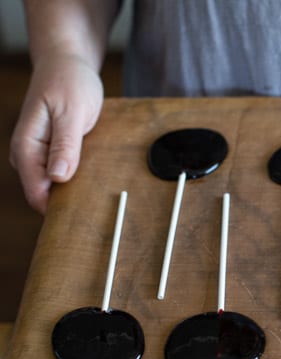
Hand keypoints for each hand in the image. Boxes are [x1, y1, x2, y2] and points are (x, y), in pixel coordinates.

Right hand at [9, 53, 103, 213]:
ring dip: (73, 191)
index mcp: (26, 146)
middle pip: (43, 193)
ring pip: (52, 185)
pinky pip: (60, 174)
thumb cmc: (69, 82)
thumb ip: (65, 145)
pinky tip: (93, 180)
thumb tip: (57, 177)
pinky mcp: (51, 151)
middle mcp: (26, 153)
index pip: (36, 191)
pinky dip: (76, 179)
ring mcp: (38, 153)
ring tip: (98, 195)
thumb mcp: (72, 112)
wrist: (66, 62)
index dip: (56, 209)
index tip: (82, 220)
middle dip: (66, 203)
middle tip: (97, 210)